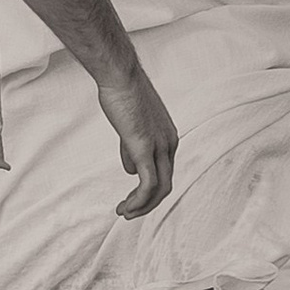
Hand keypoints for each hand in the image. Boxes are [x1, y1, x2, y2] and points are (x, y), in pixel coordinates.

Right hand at [99, 61, 177, 215]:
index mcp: (169, 138)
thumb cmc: (122, 94)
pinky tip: (126, 208)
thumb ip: (132, 148)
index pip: (164, 172)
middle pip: (166, 184)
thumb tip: (131, 170)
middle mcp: (170, 144)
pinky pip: (147, 184)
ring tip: (124, 213)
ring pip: (159, 189)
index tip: (131, 198)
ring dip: (142, 207)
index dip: (148, 189)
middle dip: (148, 203)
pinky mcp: (145, 148)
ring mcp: (160, 147)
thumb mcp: (130, 126)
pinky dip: (139, 201)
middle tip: (129, 212)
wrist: (120, 76)